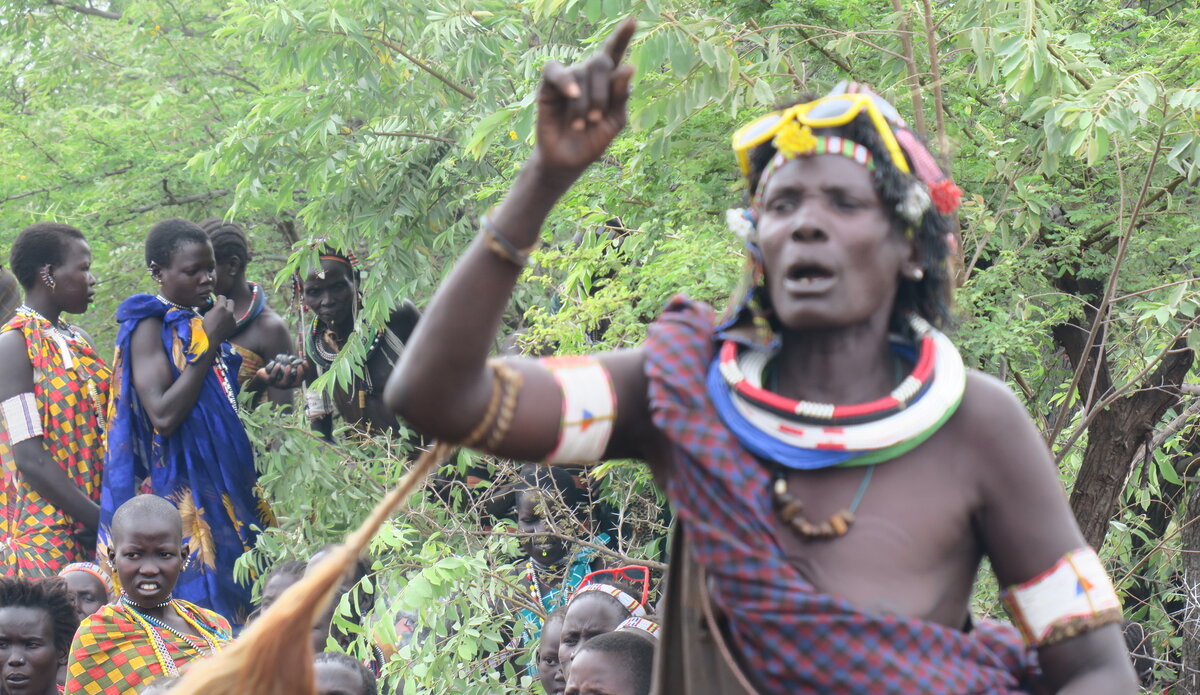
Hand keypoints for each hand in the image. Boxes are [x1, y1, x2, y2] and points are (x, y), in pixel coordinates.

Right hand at [202, 295, 236, 345]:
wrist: (211, 338)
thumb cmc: (206, 326)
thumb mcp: (208, 313)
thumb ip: (215, 308)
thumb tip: (217, 306)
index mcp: (221, 307)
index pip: (223, 297)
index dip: (220, 298)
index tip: (218, 299)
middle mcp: (229, 312)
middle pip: (231, 302)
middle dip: (226, 302)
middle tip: (222, 306)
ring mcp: (233, 319)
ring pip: (232, 312)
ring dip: (227, 313)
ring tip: (221, 319)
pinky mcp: (235, 325)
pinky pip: (232, 320)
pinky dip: (229, 321)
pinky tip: (223, 325)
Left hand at [258, 354, 307, 388]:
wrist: (265, 374)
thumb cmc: (278, 370)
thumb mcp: (286, 367)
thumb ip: (293, 363)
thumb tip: (300, 356)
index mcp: (293, 381)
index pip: (303, 378)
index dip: (306, 371)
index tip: (305, 362)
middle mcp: (288, 384)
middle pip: (297, 383)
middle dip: (300, 375)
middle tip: (299, 366)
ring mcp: (279, 384)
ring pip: (285, 382)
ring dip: (288, 374)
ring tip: (288, 366)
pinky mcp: (270, 381)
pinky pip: (273, 377)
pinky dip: (276, 371)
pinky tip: (278, 364)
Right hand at [534, 18, 635, 175]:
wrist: (567, 160)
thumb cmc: (592, 141)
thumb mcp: (614, 121)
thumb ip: (621, 96)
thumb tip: (628, 66)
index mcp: (608, 82)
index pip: (616, 54)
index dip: (623, 36)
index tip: (632, 20)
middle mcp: (589, 75)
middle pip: (601, 62)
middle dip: (602, 92)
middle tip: (596, 119)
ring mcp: (569, 78)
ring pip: (581, 75)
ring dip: (584, 103)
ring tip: (581, 125)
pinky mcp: (549, 85)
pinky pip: (556, 70)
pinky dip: (565, 81)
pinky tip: (573, 94)